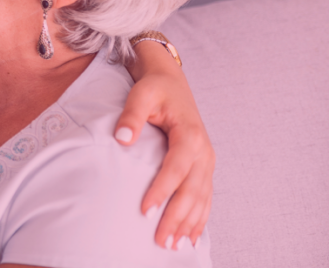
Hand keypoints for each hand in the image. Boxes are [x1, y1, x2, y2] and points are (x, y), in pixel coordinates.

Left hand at [115, 61, 213, 248]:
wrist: (172, 83)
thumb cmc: (155, 88)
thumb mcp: (141, 94)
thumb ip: (131, 115)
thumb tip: (121, 139)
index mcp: (190, 134)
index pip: (176, 168)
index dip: (162, 190)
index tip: (145, 211)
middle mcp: (204, 151)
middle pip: (192, 190)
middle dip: (177, 217)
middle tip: (161, 241)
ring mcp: (206, 162)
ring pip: (201, 199)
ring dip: (190, 224)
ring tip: (175, 246)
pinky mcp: (204, 168)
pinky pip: (205, 198)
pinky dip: (199, 219)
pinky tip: (191, 238)